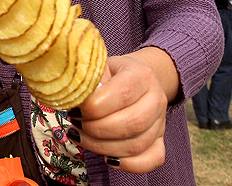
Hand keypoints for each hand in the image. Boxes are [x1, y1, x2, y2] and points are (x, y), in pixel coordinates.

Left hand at [66, 54, 167, 173]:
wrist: (134, 76)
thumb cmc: (110, 73)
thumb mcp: (98, 67)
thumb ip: (87, 82)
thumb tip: (71, 100)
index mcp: (141, 74)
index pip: (123, 93)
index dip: (96, 106)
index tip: (75, 110)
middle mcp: (156, 98)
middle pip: (133, 123)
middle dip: (97, 129)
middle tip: (76, 124)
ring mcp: (160, 121)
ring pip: (137, 144)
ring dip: (103, 146)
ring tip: (81, 137)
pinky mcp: (159, 140)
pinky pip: (152, 160)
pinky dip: (129, 164)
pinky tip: (107, 158)